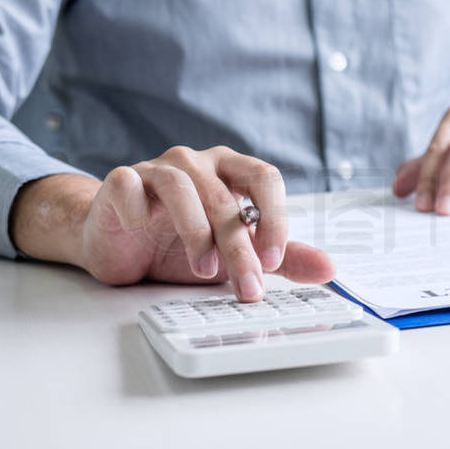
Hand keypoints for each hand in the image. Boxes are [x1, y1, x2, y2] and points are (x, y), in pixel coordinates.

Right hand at [11, 146, 334, 301]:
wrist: (121, 246)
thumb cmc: (182, 244)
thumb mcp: (236, 253)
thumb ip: (281, 257)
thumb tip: (329, 269)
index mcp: (232, 170)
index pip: (265, 178)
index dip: (275, 217)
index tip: (273, 261)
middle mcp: (197, 162)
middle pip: (226, 197)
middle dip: (240, 247)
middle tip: (247, 286)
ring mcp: (157, 168)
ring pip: (183, 188)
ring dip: (197, 234)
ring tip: (204, 271)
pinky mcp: (121, 180)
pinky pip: (130, 183)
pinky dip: (139, 206)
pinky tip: (144, 228)